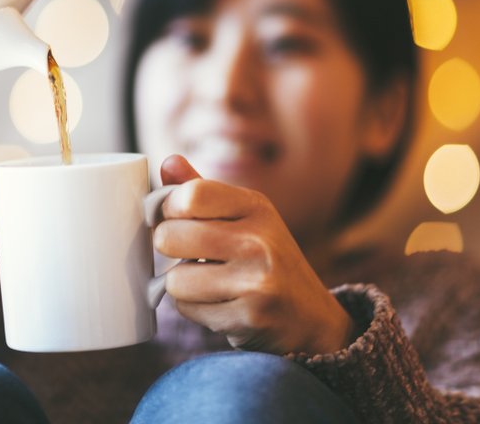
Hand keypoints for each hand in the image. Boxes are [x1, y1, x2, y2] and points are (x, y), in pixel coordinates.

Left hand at [154, 155, 355, 355]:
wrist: (311, 317)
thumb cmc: (267, 260)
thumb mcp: (245, 218)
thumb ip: (203, 192)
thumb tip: (168, 162)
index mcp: (256, 206)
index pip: (191, 194)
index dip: (168, 208)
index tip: (173, 218)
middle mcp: (259, 240)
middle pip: (170, 236)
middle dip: (169, 249)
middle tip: (189, 254)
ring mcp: (257, 280)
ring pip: (175, 280)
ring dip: (182, 286)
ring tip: (209, 283)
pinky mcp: (249, 317)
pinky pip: (189, 310)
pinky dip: (196, 310)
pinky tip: (221, 304)